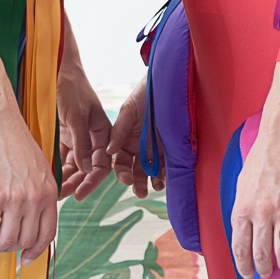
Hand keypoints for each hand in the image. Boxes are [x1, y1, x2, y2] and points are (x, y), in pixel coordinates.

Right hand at [0, 43, 56, 262]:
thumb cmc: (11, 138)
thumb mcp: (36, 165)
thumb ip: (36, 189)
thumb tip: (28, 212)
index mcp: (48, 190)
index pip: (48, 232)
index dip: (37, 250)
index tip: (27, 258)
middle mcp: (35, 198)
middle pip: (26, 239)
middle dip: (12, 251)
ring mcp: (15, 199)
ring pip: (7, 238)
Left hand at [57, 23, 112, 199]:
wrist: (55, 69)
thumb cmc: (72, 87)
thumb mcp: (77, 115)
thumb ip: (81, 143)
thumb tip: (85, 169)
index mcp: (104, 133)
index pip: (102, 164)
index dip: (93, 181)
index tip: (79, 193)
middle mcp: (93, 139)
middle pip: (88, 169)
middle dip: (76, 184)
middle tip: (60, 197)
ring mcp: (78, 138)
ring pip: (74, 166)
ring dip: (65, 179)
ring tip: (51, 192)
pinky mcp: (64, 137)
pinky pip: (62, 158)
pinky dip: (56, 168)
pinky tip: (46, 177)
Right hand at [108, 78, 162, 198]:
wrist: (166, 86)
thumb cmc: (144, 96)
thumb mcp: (128, 111)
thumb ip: (118, 131)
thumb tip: (108, 150)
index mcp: (125, 142)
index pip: (121, 163)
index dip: (121, 173)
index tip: (125, 179)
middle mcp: (139, 149)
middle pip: (136, 171)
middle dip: (137, 183)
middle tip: (140, 192)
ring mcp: (155, 150)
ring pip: (152, 172)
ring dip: (152, 182)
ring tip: (156, 187)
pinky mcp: (171, 149)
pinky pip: (168, 166)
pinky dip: (167, 174)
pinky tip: (167, 179)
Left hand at [230, 62, 279, 278]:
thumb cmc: (261, 159)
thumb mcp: (241, 184)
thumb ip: (242, 209)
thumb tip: (245, 234)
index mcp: (243, 207)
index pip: (240, 247)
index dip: (244, 265)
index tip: (248, 274)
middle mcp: (262, 212)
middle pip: (262, 253)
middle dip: (264, 268)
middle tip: (267, 272)